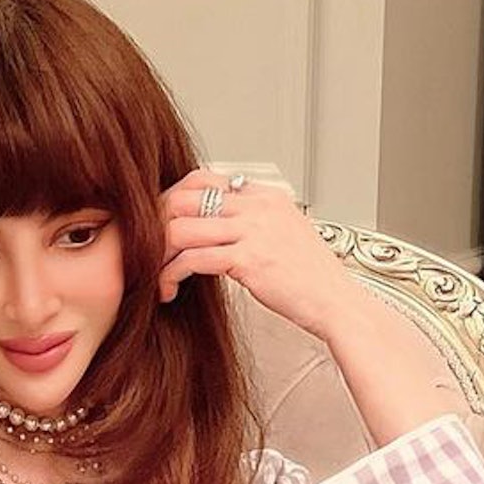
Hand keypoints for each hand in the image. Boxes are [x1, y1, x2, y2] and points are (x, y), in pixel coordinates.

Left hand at [156, 167, 351, 338]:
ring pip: (182, 227)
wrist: (337, 304)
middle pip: (185, 196)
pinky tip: (169, 289)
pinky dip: (171, 274)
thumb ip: (254, 224)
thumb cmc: (312, 280)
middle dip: (156, 222)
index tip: (160, 224)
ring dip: (158, 252)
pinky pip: (192, 259)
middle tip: (145, 247)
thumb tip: (218, 227)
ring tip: (154, 273)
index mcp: (266, 196)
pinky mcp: (248, 260)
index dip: (173, 199)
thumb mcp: (285, 236)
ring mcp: (254, 231)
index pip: (204, 179)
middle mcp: (258, 206)